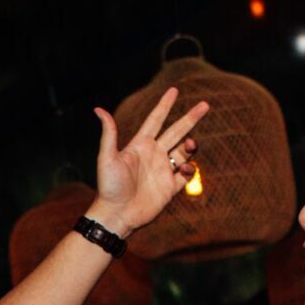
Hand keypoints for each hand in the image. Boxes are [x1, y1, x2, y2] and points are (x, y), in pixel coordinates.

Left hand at [89, 86, 209, 236]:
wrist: (117, 215)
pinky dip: (189, 169)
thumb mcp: (107, 158)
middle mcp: (153, 155)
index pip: (156, 120)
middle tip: (205, 105)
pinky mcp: (170, 187)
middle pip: (176, 131)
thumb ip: (109, 134)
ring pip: (183, 152)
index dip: (165, 105)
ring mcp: (163, 170)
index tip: (174, 90)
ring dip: (191, 146)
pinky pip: (186, 174)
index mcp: (140, 145)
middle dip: (190, 118)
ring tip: (191, 144)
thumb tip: (99, 109)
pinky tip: (185, 168)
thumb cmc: (108, 187)